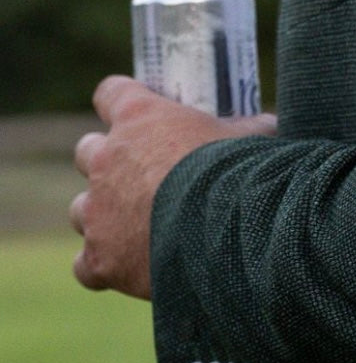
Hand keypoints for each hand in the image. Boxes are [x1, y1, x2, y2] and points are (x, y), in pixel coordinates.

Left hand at [71, 75, 276, 298]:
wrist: (229, 232)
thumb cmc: (241, 174)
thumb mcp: (253, 138)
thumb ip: (250, 128)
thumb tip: (267, 124)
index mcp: (139, 117)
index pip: (111, 93)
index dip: (122, 103)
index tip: (138, 114)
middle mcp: (107, 158)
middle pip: (87, 151)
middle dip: (109, 164)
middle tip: (142, 178)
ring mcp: (98, 210)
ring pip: (81, 209)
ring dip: (103, 215)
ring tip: (137, 228)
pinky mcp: (100, 258)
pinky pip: (85, 264)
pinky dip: (102, 266)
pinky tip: (127, 269)